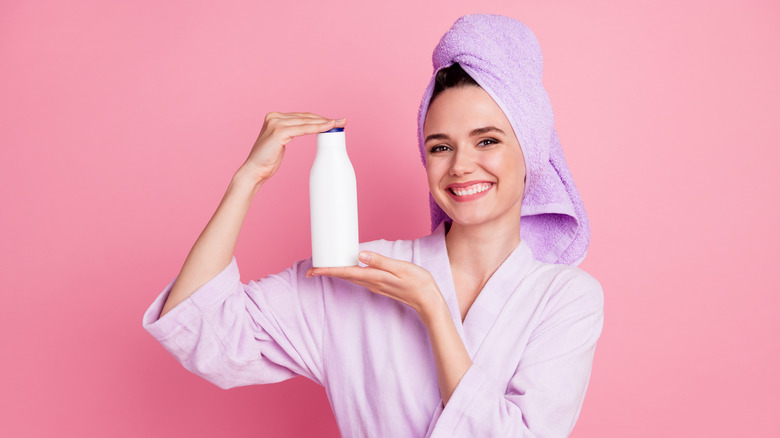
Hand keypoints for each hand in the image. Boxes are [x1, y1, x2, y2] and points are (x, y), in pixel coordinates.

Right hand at [239, 112, 346, 183]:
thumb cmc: (267, 160)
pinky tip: (327, 128)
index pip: (302, 116)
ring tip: (338, 124)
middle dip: (325, 119)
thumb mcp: (281, 142)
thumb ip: (290, 132)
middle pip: (306, 117)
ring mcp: (275, 123)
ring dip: (324, 123)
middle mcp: (274, 117)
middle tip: (342, 121)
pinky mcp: (278, 132)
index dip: (319, 118)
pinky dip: (316, 128)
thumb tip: (307, 129)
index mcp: (274, 117)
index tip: (334, 121)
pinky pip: (302, 129)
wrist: (254, 171)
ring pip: (306, 122)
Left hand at [306, 251, 444, 316]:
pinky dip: (348, 273)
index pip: (344, 272)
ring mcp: (375, 285)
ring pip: (350, 278)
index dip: (326, 271)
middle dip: (327, 272)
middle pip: (344, 276)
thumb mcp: (401, 267)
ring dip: (336, 272)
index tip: (311, 271)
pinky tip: (348, 267)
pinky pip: (358, 278)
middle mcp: (371, 283)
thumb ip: (380, 261)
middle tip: (311, 268)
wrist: (428, 300)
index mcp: (373, 277)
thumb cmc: (418, 282)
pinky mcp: (380, 285)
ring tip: (325, 266)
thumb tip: (360, 255)